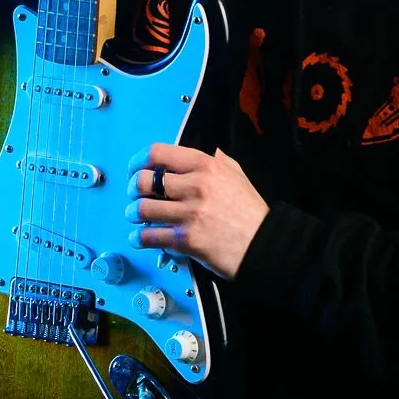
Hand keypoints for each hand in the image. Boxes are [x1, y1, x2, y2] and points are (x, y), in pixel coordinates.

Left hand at [126, 143, 269, 280]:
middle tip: (135, 194)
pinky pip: (150, 236)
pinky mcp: (186, 240)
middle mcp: (196, 187)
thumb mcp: (238, 176)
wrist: (266, 245)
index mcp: (207, 167)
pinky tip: (138, 237)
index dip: (139, 160)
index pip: (159, 153)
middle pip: (144, 180)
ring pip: (142, 208)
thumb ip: (217, 162)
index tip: (136, 168)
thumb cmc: (252, 214)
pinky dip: (139, 237)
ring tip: (136, 216)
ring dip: (133, 213)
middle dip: (133, 188)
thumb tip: (202, 152)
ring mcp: (190, 214)